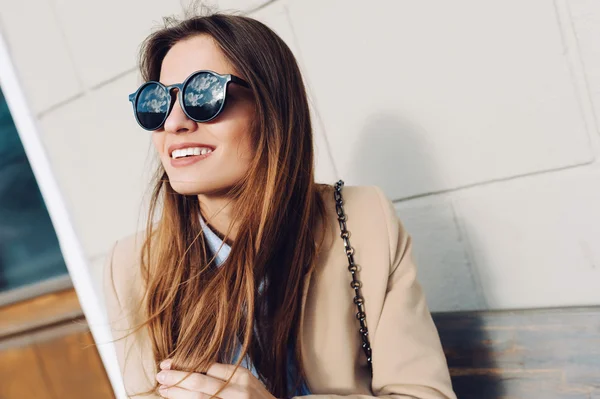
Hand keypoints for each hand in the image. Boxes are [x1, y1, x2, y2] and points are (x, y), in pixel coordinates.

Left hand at [156, 358, 277, 398]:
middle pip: (201, 383)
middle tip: (160, 375)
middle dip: (177, 379)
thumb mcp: (247, 381)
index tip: (168, 364)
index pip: (209, 368)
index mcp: (242, 377)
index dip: (186, 367)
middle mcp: (238, 392)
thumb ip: (225, 375)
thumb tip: (193, 368)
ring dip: (179, 396)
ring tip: (164, 391)